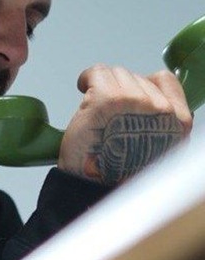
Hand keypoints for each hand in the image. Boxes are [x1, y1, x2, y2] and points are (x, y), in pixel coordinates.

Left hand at [58, 64, 192, 184]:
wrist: (91, 186)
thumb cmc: (116, 171)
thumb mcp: (155, 146)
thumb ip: (158, 119)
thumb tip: (145, 93)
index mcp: (178, 123)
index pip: (165, 80)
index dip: (142, 83)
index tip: (126, 94)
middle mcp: (161, 110)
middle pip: (136, 76)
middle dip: (118, 89)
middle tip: (106, 112)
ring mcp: (134, 102)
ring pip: (115, 72)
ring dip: (101, 86)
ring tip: (95, 109)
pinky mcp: (108, 100)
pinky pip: (97, 72)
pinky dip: (86, 78)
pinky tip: (82, 88)